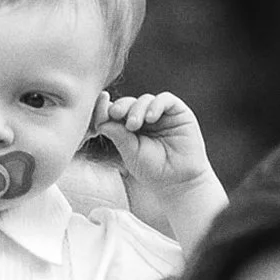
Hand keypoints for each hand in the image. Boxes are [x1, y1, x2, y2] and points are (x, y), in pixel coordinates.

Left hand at [95, 90, 213, 194]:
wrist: (179, 180)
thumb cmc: (153, 169)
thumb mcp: (130, 153)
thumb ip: (118, 135)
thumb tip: (101, 119)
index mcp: (128, 127)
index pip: (115, 112)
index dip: (106, 110)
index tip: (100, 115)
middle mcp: (144, 117)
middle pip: (128, 103)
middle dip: (120, 107)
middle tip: (116, 115)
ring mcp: (161, 113)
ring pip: (144, 99)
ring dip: (136, 109)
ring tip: (133, 125)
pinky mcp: (178, 111)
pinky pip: (165, 100)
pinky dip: (156, 105)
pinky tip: (151, 118)